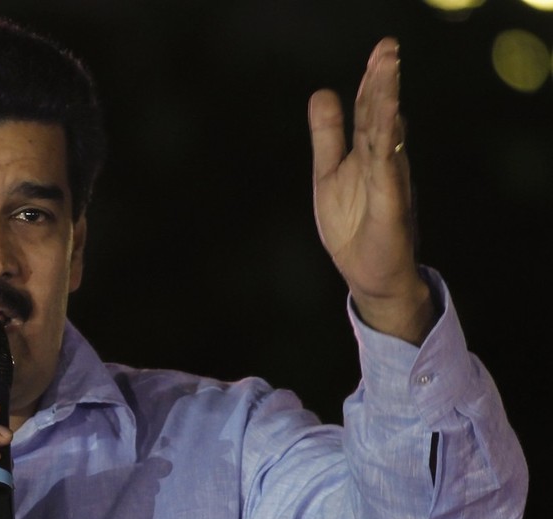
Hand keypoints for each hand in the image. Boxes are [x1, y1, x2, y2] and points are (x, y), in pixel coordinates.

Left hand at [309, 37, 434, 343]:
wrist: (371, 277)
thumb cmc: (353, 227)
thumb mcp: (329, 174)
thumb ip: (327, 136)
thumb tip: (322, 92)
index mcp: (370, 155)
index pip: (372, 111)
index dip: (374, 82)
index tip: (381, 51)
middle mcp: (385, 163)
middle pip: (383, 116)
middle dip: (384, 81)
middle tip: (387, 48)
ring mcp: (390, 182)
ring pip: (387, 135)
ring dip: (387, 101)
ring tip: (388, 69)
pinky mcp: (390, 204)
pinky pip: (387, 167)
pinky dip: (387, 141)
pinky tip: (389, 117)